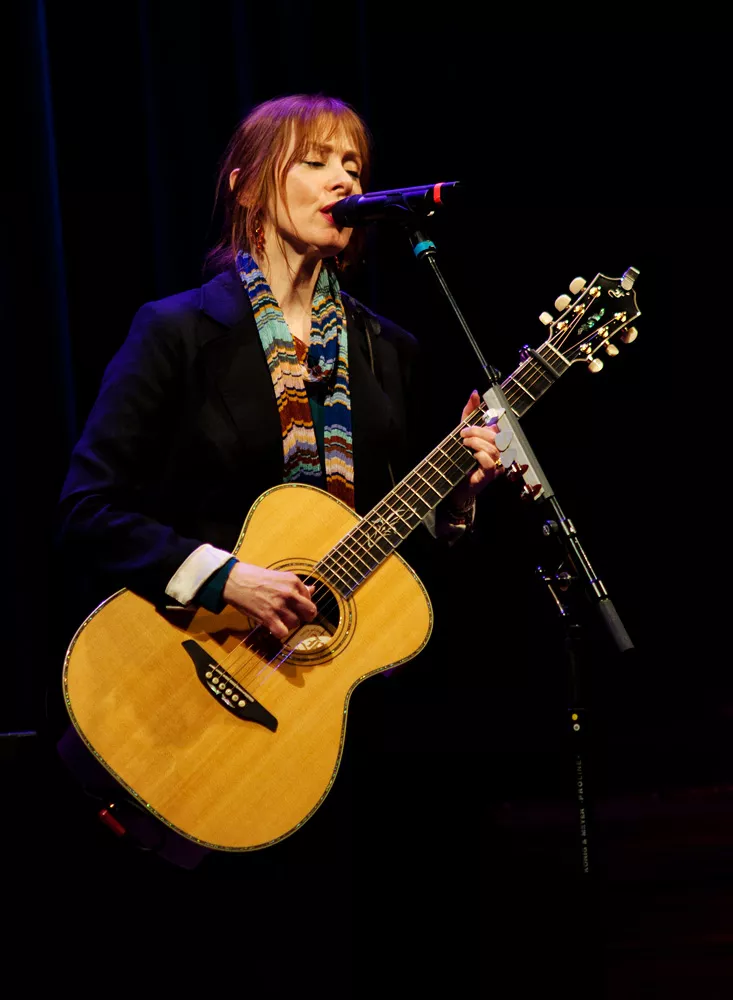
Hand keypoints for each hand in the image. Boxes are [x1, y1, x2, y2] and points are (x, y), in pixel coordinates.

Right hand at [222, 562, 316, 639]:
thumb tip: (312, 589)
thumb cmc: (256, 578)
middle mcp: (289, 593)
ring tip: (279, 618)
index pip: (309, 599)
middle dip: (305, 617)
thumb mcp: (280, 576)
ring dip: (289, 624)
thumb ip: (297, 586)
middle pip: (310, 612)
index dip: (303, 604)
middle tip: (295, 616)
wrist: (235, 580)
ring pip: (296, 623)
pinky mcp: (268, 617)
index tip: (295, 605)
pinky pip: (283, 632)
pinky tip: (274, 626)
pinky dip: (279, 632)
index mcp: (293, 581)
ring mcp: (279, 606)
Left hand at [449, 390, 503, 505]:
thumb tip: (475, 393)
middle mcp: (499, 452)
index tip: (476, 420)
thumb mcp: (462, 432)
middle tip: (463, 433)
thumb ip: (469, 413)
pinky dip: (480, 455)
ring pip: (493, 448)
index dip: (489, 419)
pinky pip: (490, 462)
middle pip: (497, 436)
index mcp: (495, 440)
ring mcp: (496, 464)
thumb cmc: (460, 458)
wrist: (454, 484)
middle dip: (477, 431)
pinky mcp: (490, 475)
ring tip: (464, 444)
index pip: (498, 426)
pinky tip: (472, 455)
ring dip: (476, 443)